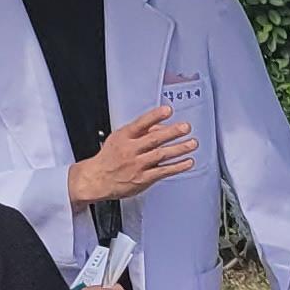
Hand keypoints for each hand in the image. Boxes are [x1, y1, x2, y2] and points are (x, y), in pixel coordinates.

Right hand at [69, 105, 197, 207]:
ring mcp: (137, 165)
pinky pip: (163, 171)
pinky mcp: (143, 178)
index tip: (167, 110)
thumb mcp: (120, 138)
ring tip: (192, 143)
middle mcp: (130, 150)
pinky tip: (188, 162)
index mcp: (124, 137)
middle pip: (153, 139)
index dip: (155, 116)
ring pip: (161, 155)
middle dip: (172, 132)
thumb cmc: (110, 158)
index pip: (140, 123)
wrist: (96, 179)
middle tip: (186, 127)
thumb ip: (140, 131)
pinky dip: (177, 167)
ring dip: (179, 149)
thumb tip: (160, 125)